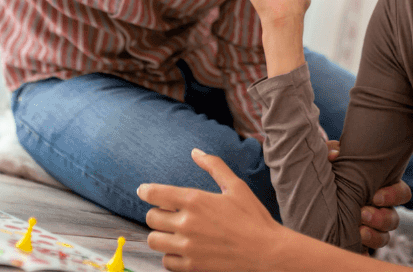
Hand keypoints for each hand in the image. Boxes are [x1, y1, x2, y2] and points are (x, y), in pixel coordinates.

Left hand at [138, 148, 289, 270]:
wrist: (268, 253)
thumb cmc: (254, 218)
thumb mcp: (236, 186)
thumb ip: (214, 166)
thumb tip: (195, 151)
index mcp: (195, 200)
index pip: (155, 194)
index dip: (145, 191)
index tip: (143, 191)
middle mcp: (187, 223)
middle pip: (151, 218)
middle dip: (156, 214)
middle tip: (167, 215)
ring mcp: (188, 247)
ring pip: (154, 240)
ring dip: (160, 235)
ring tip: (171, 233)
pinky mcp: (192, 267)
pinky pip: (166, 262)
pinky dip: (170, 256)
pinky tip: (181, 250)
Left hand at [326, 140, 410, 249]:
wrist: (314, 193)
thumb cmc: (331, 173)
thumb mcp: (332, 160)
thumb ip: (333, 151)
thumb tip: (334, 154)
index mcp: (380, 189)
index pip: (402, 194)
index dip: (394, 196)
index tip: (375, 196)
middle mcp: (380, 210)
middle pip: (394, 219)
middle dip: (381, 218)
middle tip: (363, 214)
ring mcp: (371, 227)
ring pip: (384, 237)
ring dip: (374, 235)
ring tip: (359, 231)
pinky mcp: (358, 241)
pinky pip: (367, 251)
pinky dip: (363, 250)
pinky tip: (355, 246)